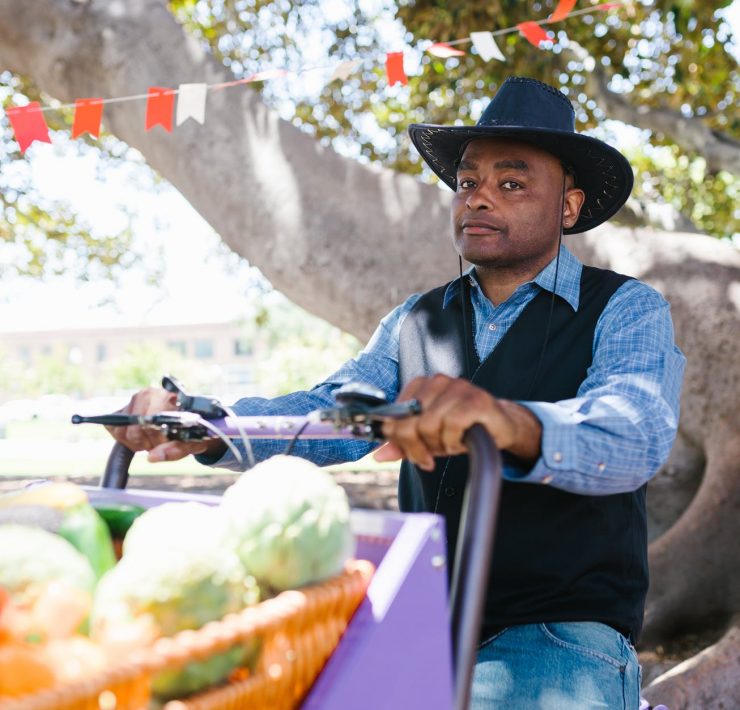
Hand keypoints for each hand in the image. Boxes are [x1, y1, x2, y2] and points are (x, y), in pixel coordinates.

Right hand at [107, 387, 223, 462]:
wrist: (191, 419)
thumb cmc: (192, 430)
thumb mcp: (192, 442)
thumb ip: (176, 449)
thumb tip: (151, 458)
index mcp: (167, 397)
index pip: (149, 422)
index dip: (155, 439)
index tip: (165, 443)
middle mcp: (147, 394)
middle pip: (133, 430)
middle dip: (146, 443)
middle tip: (159, 444)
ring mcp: (133, 400)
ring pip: (121, 430)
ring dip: (135, 443)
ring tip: (151, 440)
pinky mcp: (122, 409)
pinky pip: (113, 428)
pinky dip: (124, 439)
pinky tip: (141, 437)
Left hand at [373, 375, 541, 470]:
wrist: (499, 426)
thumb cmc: (460, 429)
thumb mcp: (427, 438)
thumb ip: (402, 444)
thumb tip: (377, 456)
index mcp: (421, 385)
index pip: (393, 415)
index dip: (399, 440)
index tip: (413, 453)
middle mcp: (438, 381)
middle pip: (409, 422)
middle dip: (417, 447)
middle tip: (429, 458)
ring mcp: (458, 387)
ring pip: (429, 425)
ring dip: (439, 445)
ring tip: (450, 445)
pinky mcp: (476, 399)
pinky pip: (452, 426)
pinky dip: (454, 441)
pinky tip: (461, 441)